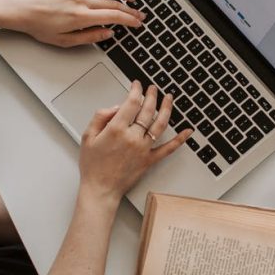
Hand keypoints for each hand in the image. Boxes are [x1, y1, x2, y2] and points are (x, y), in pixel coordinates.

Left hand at [8, 0, 143, 47]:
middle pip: (113, 2)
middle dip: (130, 9)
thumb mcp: (64, 40)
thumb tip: (107, 33)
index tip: (137, 23)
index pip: (114, 16)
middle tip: (138, 14)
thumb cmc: (38, 25)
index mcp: (81, 16)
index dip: (129, 20)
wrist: (21, 9)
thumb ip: (89, 37)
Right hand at [78, 82, 190, 201]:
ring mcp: (143, 149)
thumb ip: (101, 117)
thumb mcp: (87, 136)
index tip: (137, 85)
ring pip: (160, 124)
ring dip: (166, 108)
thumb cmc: (92, 165)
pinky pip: (168, 148)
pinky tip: (187, 131)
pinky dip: (180, 139)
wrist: (100, 189)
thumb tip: (116, 107)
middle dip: (151, 95)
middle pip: (147, 110)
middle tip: (153, 88)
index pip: (132, 102)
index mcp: (116, 129)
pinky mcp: (149, 160)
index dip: (136, 90)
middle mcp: (132, 137)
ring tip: (168, 98)